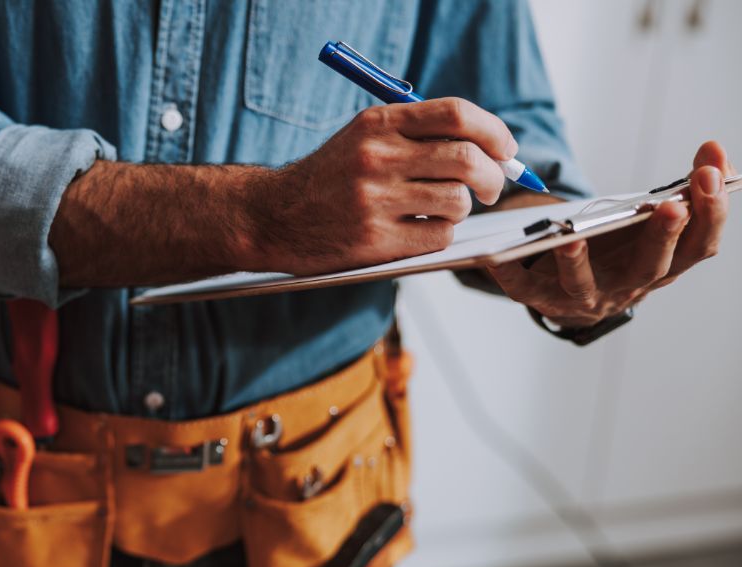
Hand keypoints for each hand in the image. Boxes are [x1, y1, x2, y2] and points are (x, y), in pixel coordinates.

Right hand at [251, 98, 518, 274]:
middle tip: (492, 187)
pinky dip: (440, 233)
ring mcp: (375, 200)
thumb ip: (419, 134)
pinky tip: (418, 229)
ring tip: (441, 209)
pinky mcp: (375, 240)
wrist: (272, 216)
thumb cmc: (330, 177)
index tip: (505, 149)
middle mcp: (377, 157)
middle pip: (468, 158)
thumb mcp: (364, 138)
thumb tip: (491, 148)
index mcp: (378, 124)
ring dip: (462, 208)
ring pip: (458, 201)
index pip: (457, 115)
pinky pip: (439, 235)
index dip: (494, 132)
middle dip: (495, 176)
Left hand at [487, 141, 734, 327]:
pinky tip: (493, 256)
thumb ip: (684, 188)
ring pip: (584, 284)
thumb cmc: (618, 250)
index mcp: (663, 264)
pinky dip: (508, 274)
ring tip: (572, 238)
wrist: (573, 294)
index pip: (700, 245)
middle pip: (652, 267)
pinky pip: (522, 288)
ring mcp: (584, 296)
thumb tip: (715, 150)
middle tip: (672, 206)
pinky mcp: (541, 298)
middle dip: (664, 235)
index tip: (712, 174)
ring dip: (578, 262)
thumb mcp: (652, 220)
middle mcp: (628, 286)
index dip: (711, 213)